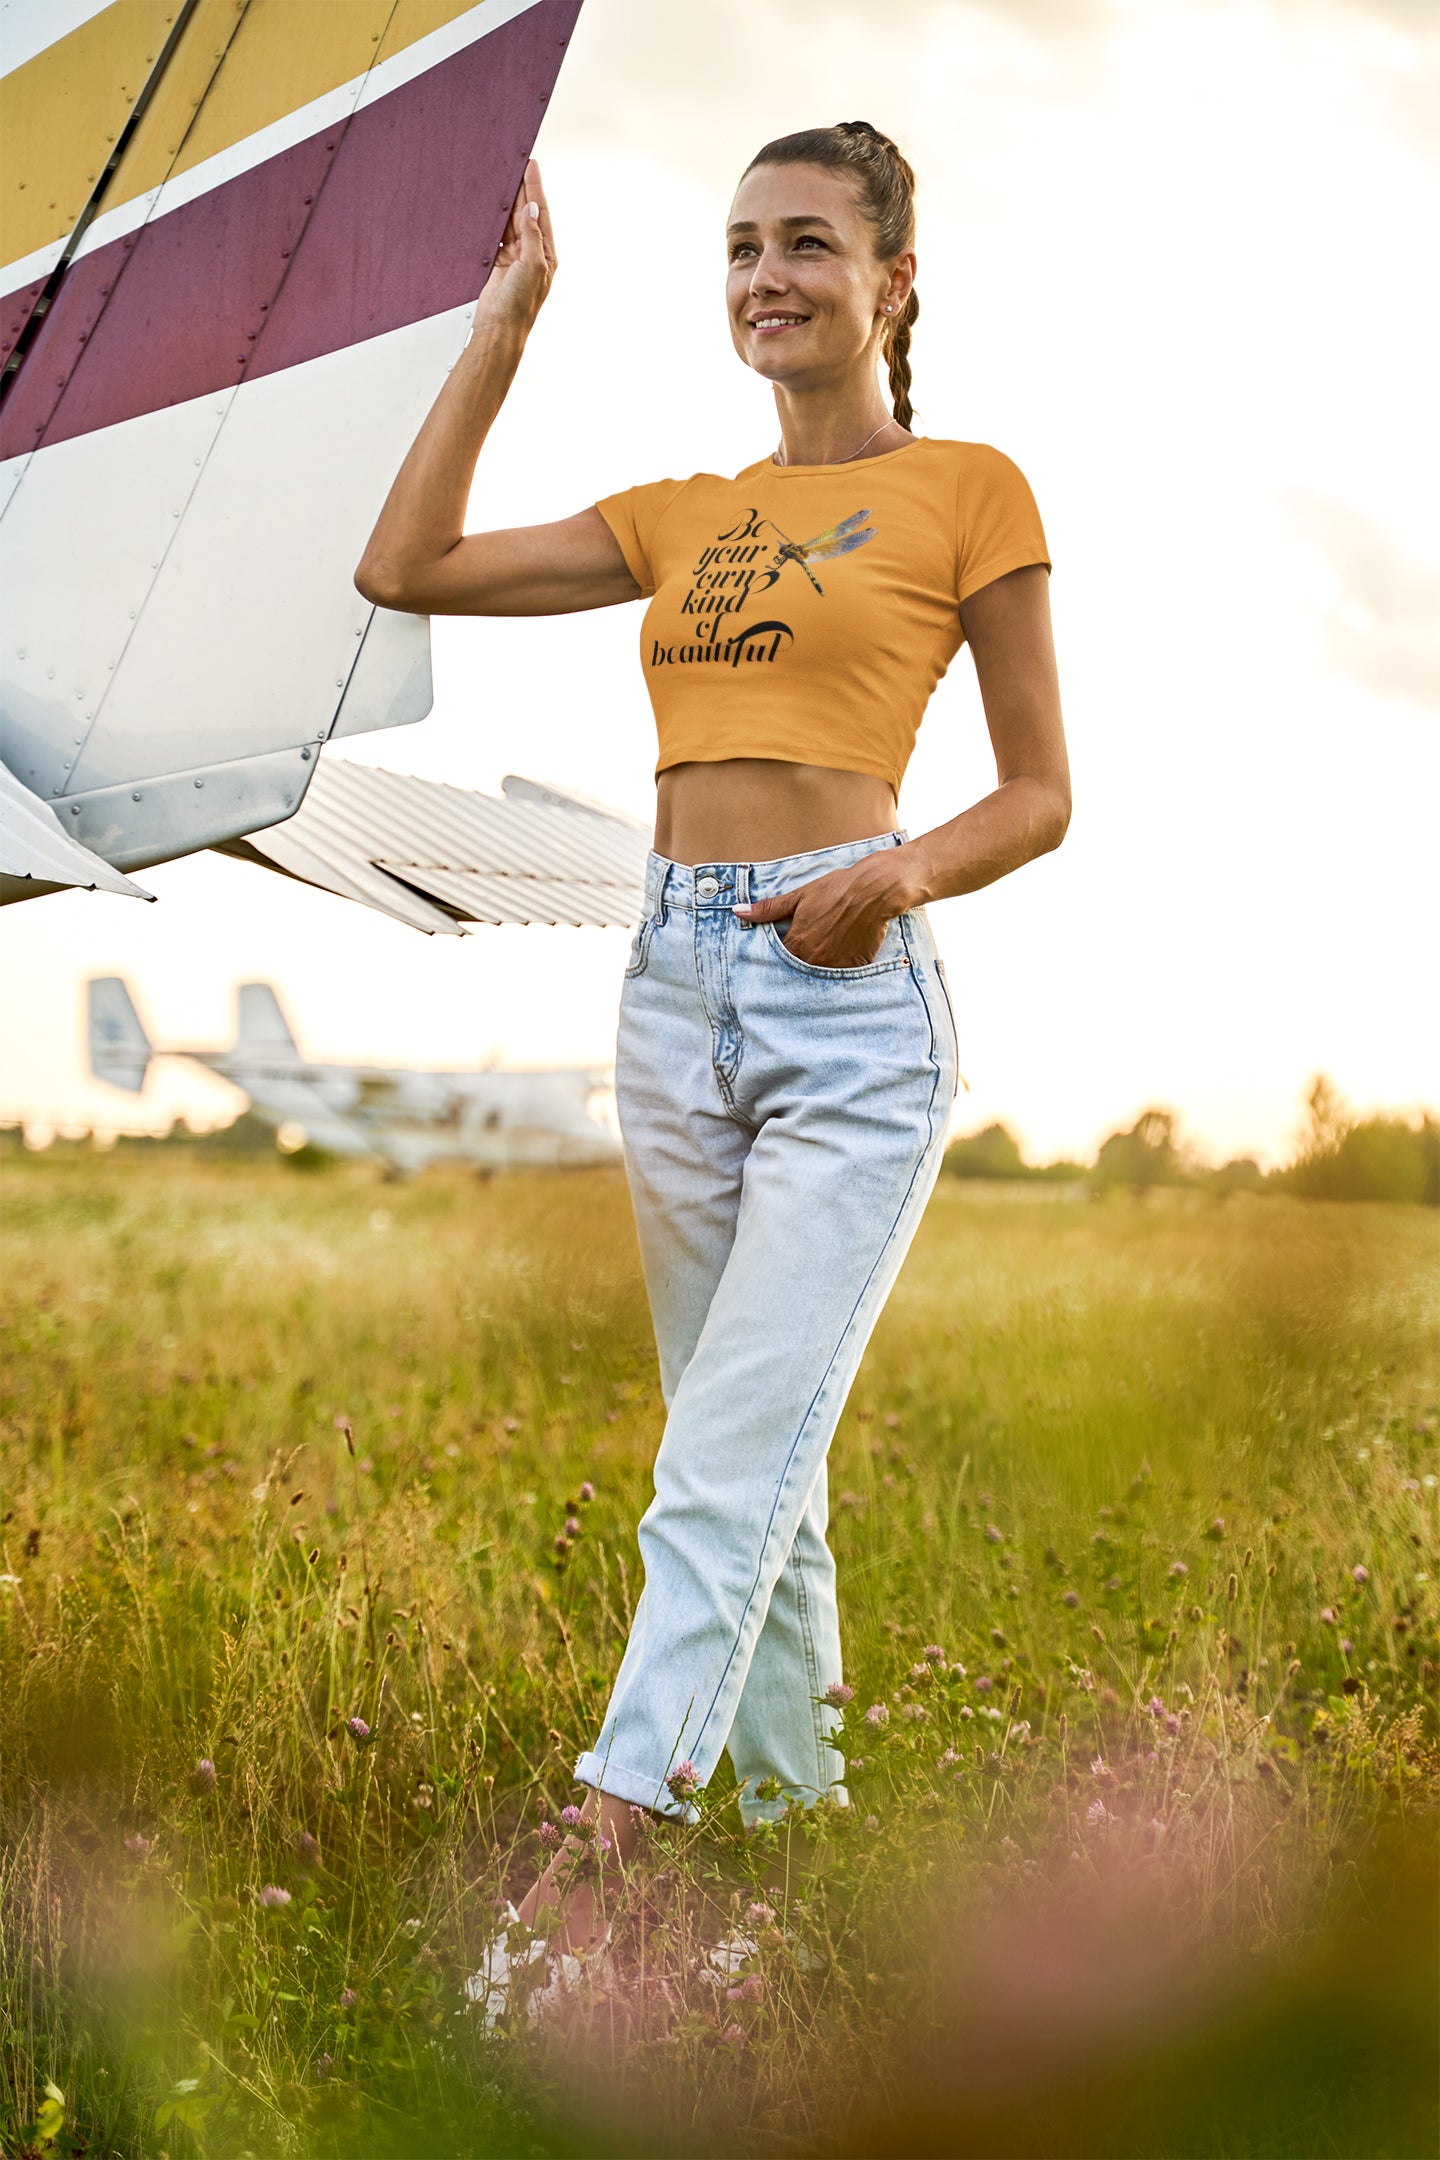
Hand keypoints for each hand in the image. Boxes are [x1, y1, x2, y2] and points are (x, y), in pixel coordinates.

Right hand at [475, 159, 555, 334]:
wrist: (498, 328)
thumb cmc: (519, 305)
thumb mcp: (532, 267)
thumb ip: (531, 237)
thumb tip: (531, 209)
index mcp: (546, 254)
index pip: (541, 213)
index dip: (535, 188)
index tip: (531, 165)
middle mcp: (531, 253)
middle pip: (524, 213)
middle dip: (520, 188)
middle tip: (514, 162)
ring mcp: (513, 257)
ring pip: (508, 221)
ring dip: (504, 201)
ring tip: (500, 177)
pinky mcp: (496, 261)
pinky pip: (493, 234)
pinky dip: (491, 219)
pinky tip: (487, 204)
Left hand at [734, 856, 914, 968]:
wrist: (874, 890)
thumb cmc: (836, 889)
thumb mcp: (799, 896)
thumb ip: (768, 909)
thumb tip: (738, 911)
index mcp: (797, 944)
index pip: (778, 961)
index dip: (779, 957)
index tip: (782, 952)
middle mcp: (815, 959)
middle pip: (798, 971)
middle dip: (798, 965)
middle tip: (807, 951)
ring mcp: (836, 965)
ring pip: (820, 976)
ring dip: (818, 968)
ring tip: (824, 953)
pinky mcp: (855, 966)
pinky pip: (842, 976)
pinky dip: (839, 968)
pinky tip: (841, 953)